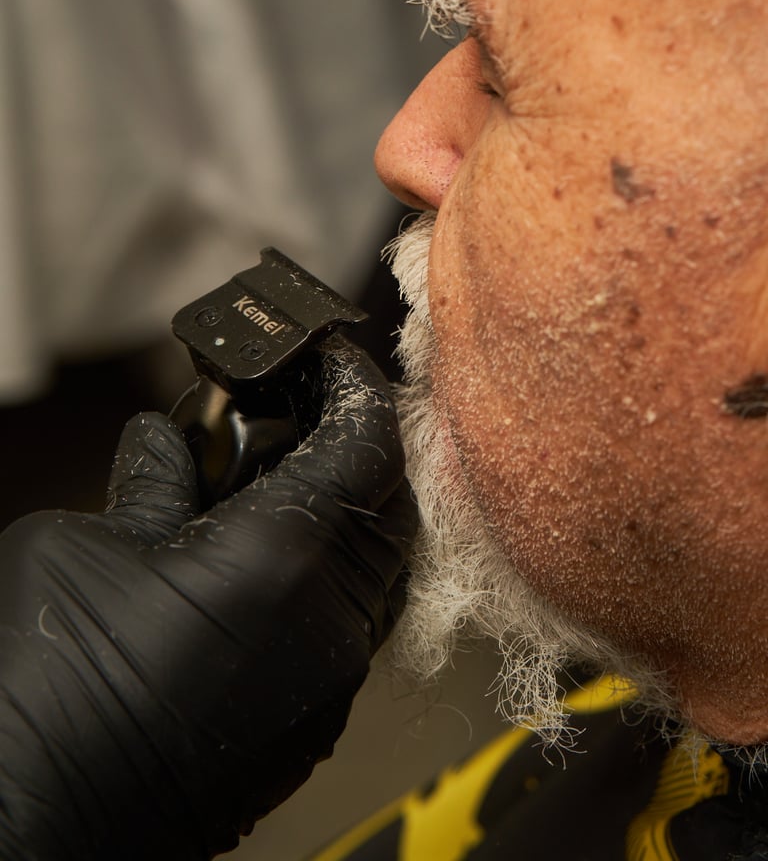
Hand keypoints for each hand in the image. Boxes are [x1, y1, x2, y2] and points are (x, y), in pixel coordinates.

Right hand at [0, 337, 414, 859]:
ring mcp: (325, 685)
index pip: (365, 445)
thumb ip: (152, 484)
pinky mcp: (306, 725)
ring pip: (377, 569)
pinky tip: (265, 559)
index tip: (333, 360)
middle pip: (388, 506)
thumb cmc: (42, 690)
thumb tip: (170, 444)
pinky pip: (349, 626)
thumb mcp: (86, 545)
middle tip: (301, 413)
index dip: (355, 388)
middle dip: (353, 449)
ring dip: (343, 514)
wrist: (28, 823)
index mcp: (282, 560)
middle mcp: (328, 626)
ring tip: (277, 481)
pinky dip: (327, 575)